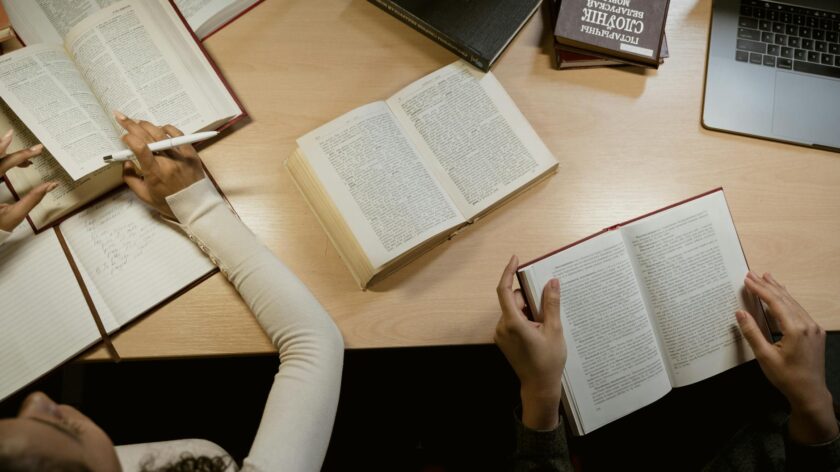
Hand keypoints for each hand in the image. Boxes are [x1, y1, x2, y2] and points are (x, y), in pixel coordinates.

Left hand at [0, 129, 55, 231]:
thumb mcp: (15, 215)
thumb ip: (32, 199)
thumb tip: (50, 185)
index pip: (4, 164)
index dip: (21, 155)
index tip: (37, 150)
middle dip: (5, 145)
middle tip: (19, 137)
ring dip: (2, 152)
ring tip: (17, 147)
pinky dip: (1, 161)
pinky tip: (11, 160)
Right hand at [115, 113, 205, 220]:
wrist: (196, 206)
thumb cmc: (168, 203)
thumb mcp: (144, 195)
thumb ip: (130, 178)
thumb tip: (125, 161)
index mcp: (155, 174)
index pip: (141, 149)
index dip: (130, 138)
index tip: (122, 136)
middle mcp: (168, 162)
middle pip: (148, 137)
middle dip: (131, 125)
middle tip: (121, 117)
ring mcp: (181, 156)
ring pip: (162, 133)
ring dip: (147, 125)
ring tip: (137, 122)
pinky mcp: (191, 153)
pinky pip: (179, 135)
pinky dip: (167, 128)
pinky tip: (159, 128)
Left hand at [495, 255, 566, 430]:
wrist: (539, 386)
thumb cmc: (547, 362)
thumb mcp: (554, 330)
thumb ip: (551, 304)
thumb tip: (552, 282)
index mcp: (512, 323)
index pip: (505, 290)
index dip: (508, 272)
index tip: (515, 259)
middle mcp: (502, 327)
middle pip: (513, 300)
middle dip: (529, 297)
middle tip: (547, 302)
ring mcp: (501, 334)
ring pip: (514, 311)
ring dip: (529, 310)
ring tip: (546, 324)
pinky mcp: (504, 340)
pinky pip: (513, 320)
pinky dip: (525, 318)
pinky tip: (540, 329)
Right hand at [736, 271, 838, 443]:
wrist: (810, 393)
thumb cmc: (786, 377)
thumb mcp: (764, 356)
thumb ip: (752, 332)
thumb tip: (740, 313)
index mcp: (795, 329)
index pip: (775, 302)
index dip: (760, 289)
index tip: (747, 280)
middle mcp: (808, 325)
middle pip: (785, 299)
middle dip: (768, 286)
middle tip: (752, 274)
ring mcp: (814, 328)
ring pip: (794, 303)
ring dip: (778, 290)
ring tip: (766, 278)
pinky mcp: (815, 332)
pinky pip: (800, 311)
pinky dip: (788, 301)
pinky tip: (782, 296)